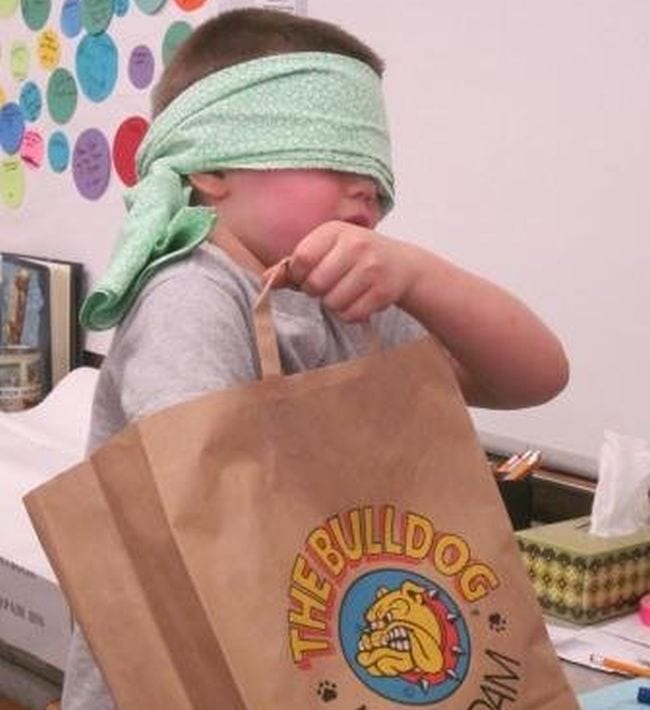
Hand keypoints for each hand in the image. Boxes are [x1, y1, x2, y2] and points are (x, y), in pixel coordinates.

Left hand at [263, 221, 416, 321]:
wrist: (401, 264)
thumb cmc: (354, 257)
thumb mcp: (326, 250)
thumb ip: (294, 265)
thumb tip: (265, 280)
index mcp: (335, 230)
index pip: (302, 258)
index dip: (299, 275)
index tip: (308, 275)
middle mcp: (356, 245)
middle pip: (316, 284)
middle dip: (317, 291)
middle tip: (329, 285)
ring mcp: (372, 268)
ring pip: (332, 303)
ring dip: (334, 303)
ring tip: (345, 291)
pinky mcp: (383, 291)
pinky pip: (351, 314)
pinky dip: (350, 313)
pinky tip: (358, 300)